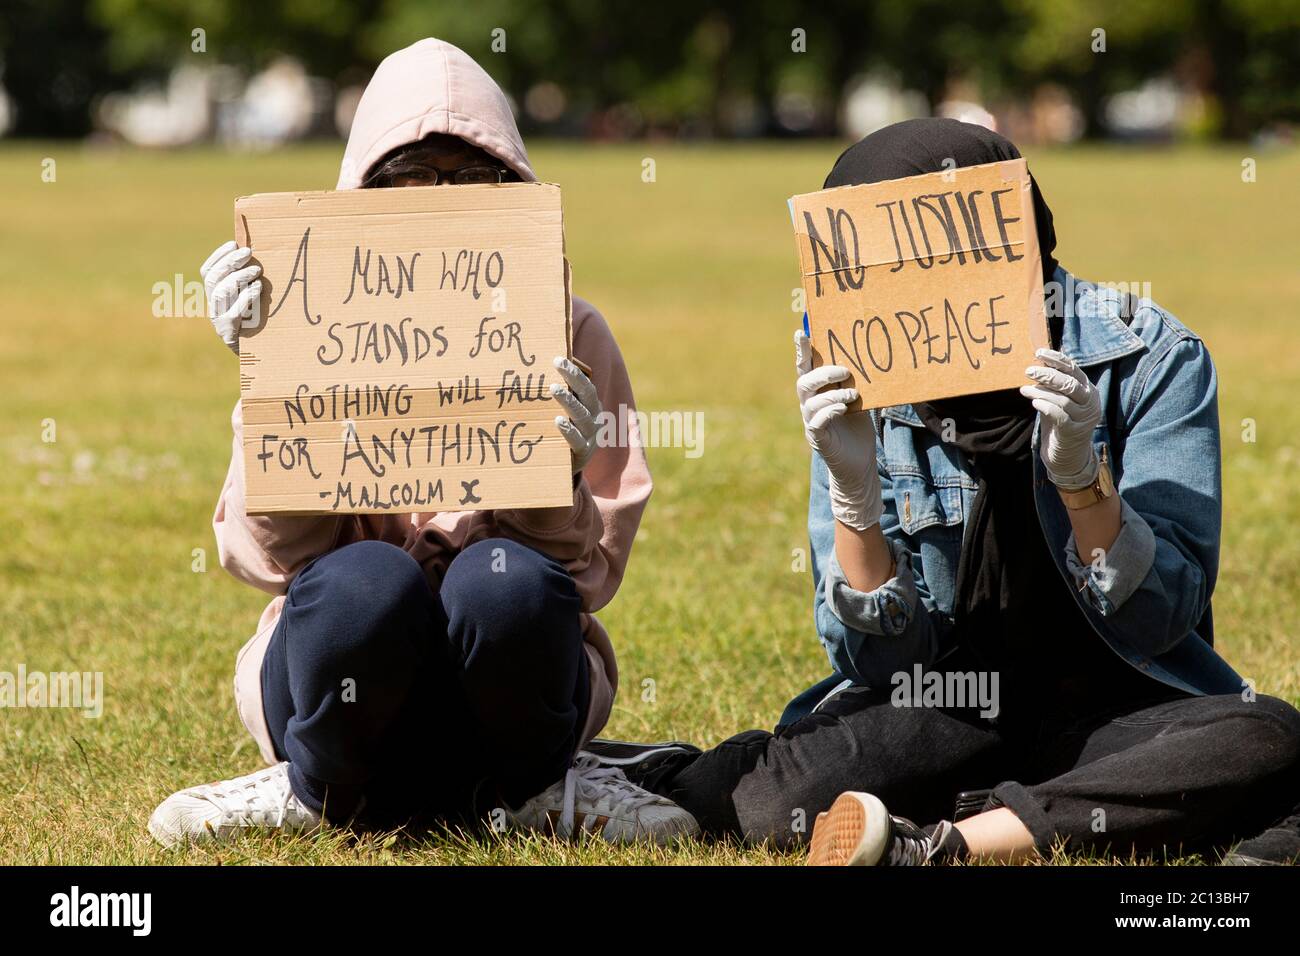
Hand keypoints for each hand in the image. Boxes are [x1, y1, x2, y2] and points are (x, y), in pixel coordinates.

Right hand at [201, 240, 261, 352]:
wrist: (260, 358)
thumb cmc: (261, 325)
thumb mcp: (253, 302)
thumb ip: (250, 283)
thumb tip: (258, 257)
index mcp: (215, 296)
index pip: (208, 271)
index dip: (218, 255)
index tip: (233, 243)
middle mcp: (213, 306)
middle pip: (213, 279)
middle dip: (230, 262)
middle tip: (249, 253)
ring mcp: (219, 320)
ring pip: (220, 293)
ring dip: (238, 277)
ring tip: (257, 271)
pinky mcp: (229, 334)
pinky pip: (233, 313)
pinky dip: (245, 298)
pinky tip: (258, 289)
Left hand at [550, 356, 601, 474]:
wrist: (570, 468)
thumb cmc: (564, 434)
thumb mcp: (566, 415)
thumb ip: (560, 396)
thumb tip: (541, 369)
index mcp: (592, 407)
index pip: (586, 386)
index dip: (574, 372)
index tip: (557, 359)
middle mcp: (595, 419)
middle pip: (588, 395)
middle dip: (573, 378)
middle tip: (557, 364)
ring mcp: (591, 437)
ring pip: (582, 416)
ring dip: (568, 401)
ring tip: (554, 389)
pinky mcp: (583, 454)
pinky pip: (577, 441)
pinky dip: (568, 431)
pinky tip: (558, 421)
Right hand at [794, 330, 881, 530]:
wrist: (859, 463)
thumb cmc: (857, 429)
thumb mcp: (860, 400)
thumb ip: (859, 382)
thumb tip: (877, 358)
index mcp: (818, 391)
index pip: (806, 367)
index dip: (802, 351)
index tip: (801, 332)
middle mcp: (809, 404)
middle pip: (804, 381)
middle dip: (822, 373)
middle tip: (845, 370)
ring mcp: (811, 421)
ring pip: (811, 401)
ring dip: (832, 394)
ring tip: (853, 395)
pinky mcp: (818, 438)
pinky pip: (816, 421)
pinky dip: (829, 412)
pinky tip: (842, 410)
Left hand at [1019, 347, 1101, 488]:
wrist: (1067, 456)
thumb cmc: (1060, 423)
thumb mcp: (1058, 400)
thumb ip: (1052, 386)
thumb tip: (1036, 365)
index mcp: (1088, 390)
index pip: (1074, 369)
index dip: (1056, 360)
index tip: (1039, 353)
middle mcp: (1090, 402)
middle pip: (1070, 383)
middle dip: (1048, 375)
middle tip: (1028, 370)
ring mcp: (1085, 418)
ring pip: (1063, 399)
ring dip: (1041, 391)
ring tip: (1024, 389)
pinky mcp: (1075, 431)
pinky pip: (1060, 415)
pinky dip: (1046, 406)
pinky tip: (1034, 402)